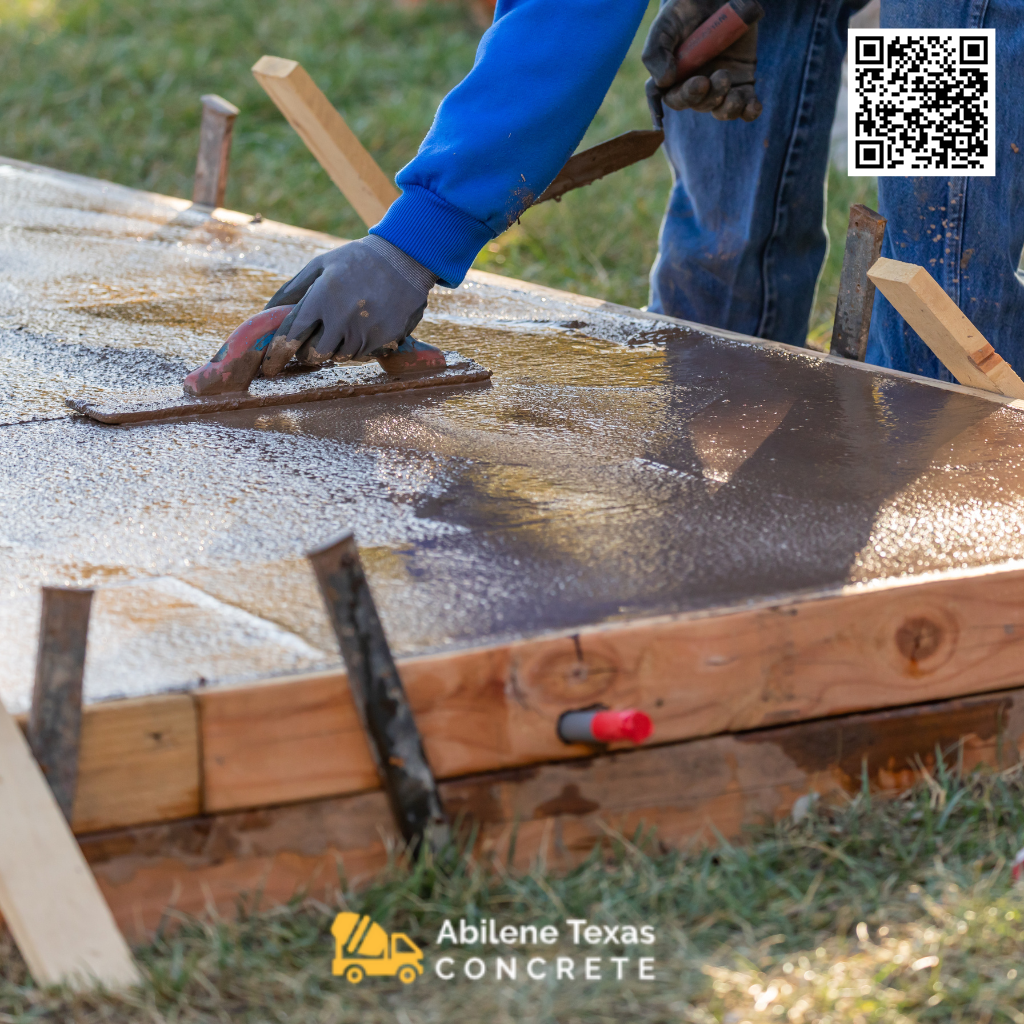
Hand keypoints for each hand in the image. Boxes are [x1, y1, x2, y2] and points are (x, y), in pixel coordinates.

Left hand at [260, 235, 436, 376]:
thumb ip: (292, 290)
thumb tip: (266, 312)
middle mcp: (341, 319)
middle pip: (314, 355)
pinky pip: (363, 353)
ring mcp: (365, 332)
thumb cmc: (356, 260)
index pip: (290, 337)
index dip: (276, 355)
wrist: (405, 259)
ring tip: (344, 325)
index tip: (269, 367)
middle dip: (308, 353)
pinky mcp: (385, 339)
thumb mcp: (320, 265)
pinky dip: (358, 344)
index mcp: (320, 298)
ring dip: (336, 346)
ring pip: (340, 356)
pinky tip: (364, 324)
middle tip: (311, 344)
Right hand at [642, 0, 760, 121]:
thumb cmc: (687, 8)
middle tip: (721, 75)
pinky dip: (749, 110)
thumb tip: (664, 82)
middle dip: (710, 96)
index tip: (699, 83)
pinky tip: (752, 106)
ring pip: (722, 109)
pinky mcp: (743, 79)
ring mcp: (720, 83)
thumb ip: (656, 53)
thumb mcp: (666, 24)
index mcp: (675, 77)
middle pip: (700, 104)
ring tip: (736, 94)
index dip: (685, 98)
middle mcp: (696, 84)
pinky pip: (745, 104)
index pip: (675, 98)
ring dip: (729, 108)